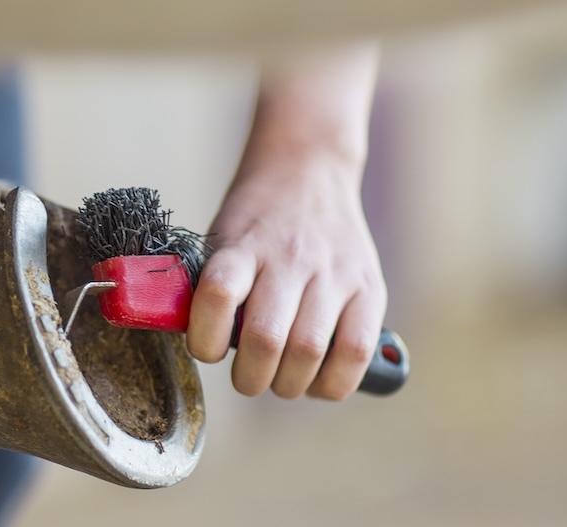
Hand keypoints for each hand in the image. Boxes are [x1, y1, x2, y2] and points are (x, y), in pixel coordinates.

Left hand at [187, 158, 385, 399]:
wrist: (307, 169)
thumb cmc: (255, 222)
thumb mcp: (220, 239)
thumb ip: (210, 288)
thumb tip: (197, 345)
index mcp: (242, 247)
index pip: (218, 295)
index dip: (206, 339)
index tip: (208, 349)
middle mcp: (289, 258)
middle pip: (266, 339)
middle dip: (249, 377)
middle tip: (248, 376)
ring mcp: (333, 273)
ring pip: (308, 351)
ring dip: (288, 384)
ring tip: (281, 378)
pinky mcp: (368, 288)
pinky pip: (356, 351)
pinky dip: (332, 381)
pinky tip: (318, 379)